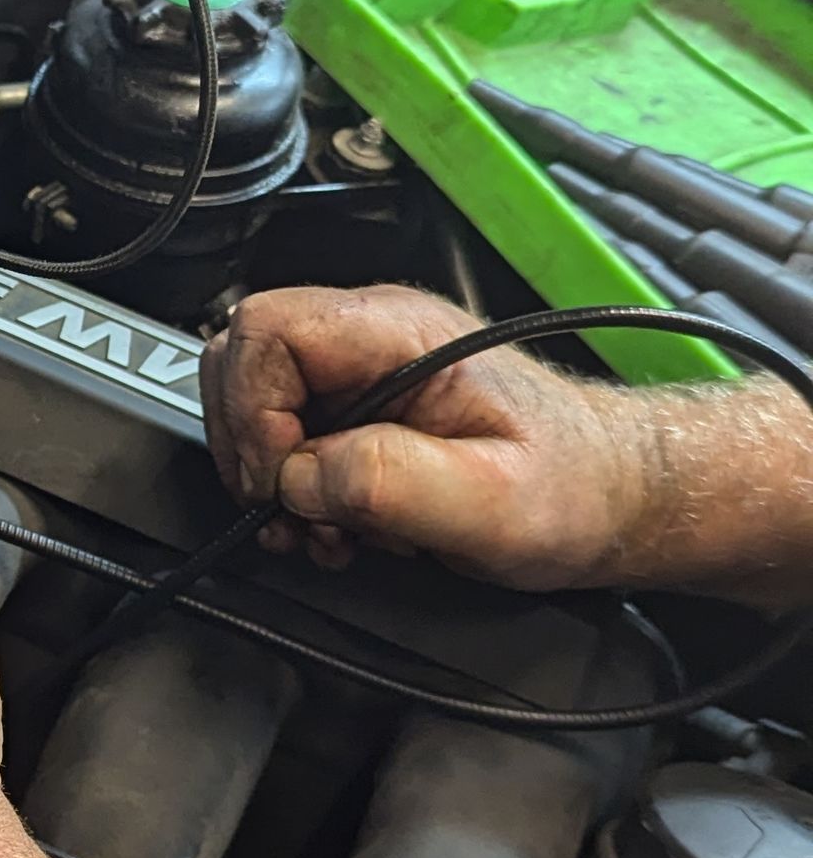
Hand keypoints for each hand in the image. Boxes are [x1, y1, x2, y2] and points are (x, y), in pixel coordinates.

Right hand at [200, 284, 662, 592]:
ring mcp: (363, 373)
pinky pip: (286, 436)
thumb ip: (392, 483)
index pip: (266, 329)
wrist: (615, 497)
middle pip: (241, 358)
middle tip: (294, 512)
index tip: (285, 481)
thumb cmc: (577, 488)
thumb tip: (302, 475)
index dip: (253, 411)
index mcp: (399, 333)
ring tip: (323, 528)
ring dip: (270, 478)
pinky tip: (336, 523)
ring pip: (253, 400)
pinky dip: (293, 491)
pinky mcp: (361, 411)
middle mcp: (372, 338)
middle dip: (250, 449)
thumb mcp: (494, 501)